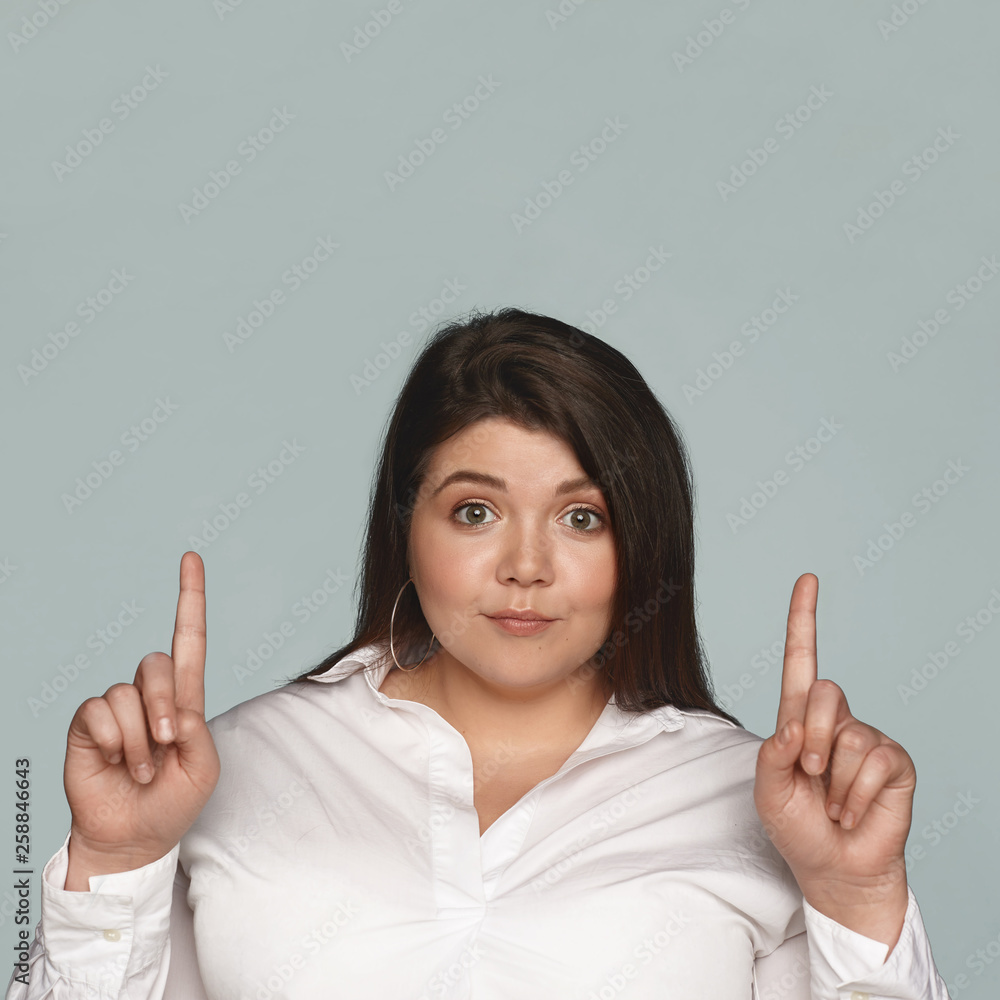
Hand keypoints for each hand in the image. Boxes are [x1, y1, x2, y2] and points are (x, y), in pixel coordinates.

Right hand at [64, 551, 219, 868]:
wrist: (134, 837)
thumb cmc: (173, 802)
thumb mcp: (203, 768)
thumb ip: (196, 731)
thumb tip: (172, 708)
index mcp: (185, 699)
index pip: (190, 640)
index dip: (190, 598)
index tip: (191, 558)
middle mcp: (150, 695)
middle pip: (156, 663)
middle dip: (163, 706)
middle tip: (165, 747)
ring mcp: (117, 708)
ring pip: (128, 692)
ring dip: (137, 739)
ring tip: (140, 770)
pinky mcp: (88, 723)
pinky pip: (99, 710)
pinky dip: (112, 741)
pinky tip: (112, 762)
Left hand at [753, 573, 913, 947]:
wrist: (833, 868)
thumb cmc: (797, 826)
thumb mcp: (768, 790)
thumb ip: (773, 753)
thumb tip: (796, 725)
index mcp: (798, 717)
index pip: (801, 659)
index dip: (803, 619)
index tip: (808, 579)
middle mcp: (834, 720)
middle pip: (822, 691)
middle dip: (812, 736)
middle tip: (811, 775)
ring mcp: (867, 738)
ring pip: (848, 733)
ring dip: (834, 779)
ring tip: (832, 802)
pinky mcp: (894, 761)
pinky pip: (874, 760)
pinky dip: (856, 793)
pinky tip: (853, 811)